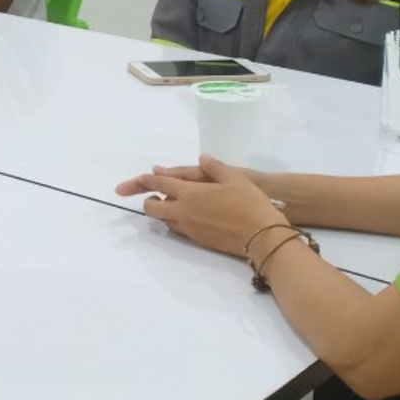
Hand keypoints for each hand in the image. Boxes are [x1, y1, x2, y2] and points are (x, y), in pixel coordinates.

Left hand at [124, 156, 287, 260]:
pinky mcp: (199, 241)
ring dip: (164, 212)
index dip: (146, 180)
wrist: (261, 236)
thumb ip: (214, 167)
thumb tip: (202, 158)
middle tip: (156, 196)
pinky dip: (177, 222)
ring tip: (173, 205)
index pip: (160, 184)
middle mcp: (184, 211)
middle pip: (153, 208)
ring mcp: (190, 228)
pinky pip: (179, 230)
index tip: (138, 178)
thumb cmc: (249, 203)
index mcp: (190, 193)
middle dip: (149, 201)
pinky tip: (190, 217)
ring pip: (164, 221)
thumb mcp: (234, 178)